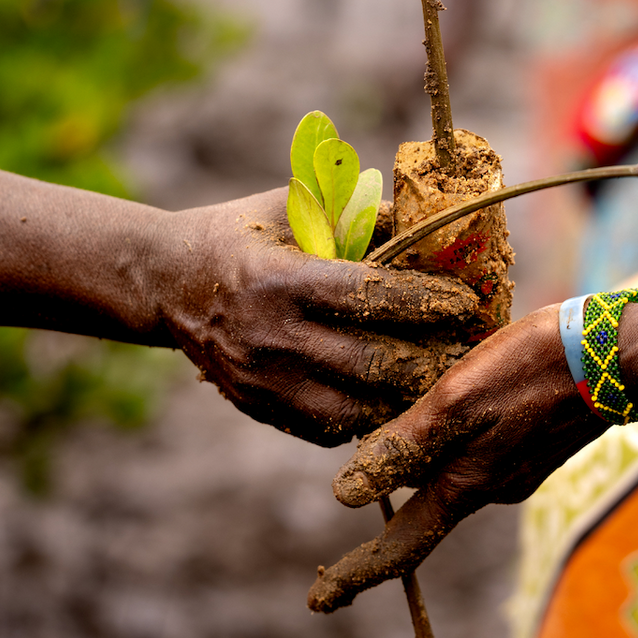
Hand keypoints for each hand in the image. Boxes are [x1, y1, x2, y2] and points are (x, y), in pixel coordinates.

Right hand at [148, 188, 484, 446]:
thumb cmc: (243, 234)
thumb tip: (435, 225)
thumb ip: (362, 217)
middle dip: (431, 359)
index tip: (466, 302)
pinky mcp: (259, 409)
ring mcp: (262, 382)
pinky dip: (369, 416)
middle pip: (372, 363)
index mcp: (279, 280)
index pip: (369, 296)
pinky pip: (329, 429)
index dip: (426, 301)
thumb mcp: (295, 209)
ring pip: (357, 409)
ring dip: (406, 397)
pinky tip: (397, 396)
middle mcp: (269, 337)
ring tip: (443, 377)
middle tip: (470, 349)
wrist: (167, 282)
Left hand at [307, 305, 604, 608]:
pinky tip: (452, 402)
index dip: (357, 574)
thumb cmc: (531, 368)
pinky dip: (456, 435)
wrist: (618, 354)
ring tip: (390, 427)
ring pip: (453, 472)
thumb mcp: (456, 400)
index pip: (400, 545)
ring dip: (424, 460)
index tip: (320, 601)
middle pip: (425, 507)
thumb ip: (404, 446)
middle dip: (389, 508)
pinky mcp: (536, 443)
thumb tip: (345, 497)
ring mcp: (518, 469)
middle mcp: (492, 488)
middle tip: (348, 496)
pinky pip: (481, 449)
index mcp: (467, 485)